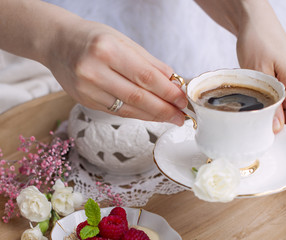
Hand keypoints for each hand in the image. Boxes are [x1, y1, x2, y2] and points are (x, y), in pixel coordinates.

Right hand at [45, 19, 186, 125]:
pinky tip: (151, 115)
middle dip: (164, 109)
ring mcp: (86, 89)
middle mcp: (93, 71)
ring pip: (128, 109)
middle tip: (182, 116)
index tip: (183, 100)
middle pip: (138, 97)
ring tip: (171, 118)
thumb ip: (150, 63)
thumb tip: (174, 82)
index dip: (168, 91)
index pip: (145, 76)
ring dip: (153, 116)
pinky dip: (138, 114)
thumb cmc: (93, 38)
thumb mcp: (123, 41)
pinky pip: (117, 112)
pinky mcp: (85, 101)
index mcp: (106, 49)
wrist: (57, 43)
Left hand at [195, 0, 285, 134]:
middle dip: (276, 129)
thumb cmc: (258, 41)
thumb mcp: (259, 72)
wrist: (255, 23)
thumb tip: (276, 129)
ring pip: (285, 114)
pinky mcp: (281, 85)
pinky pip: (278, 104)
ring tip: (250, 115)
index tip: (267, 138)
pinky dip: (266, 108)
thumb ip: (269, 102)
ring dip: (269, 118)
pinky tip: (252, 105)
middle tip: (253, 128)